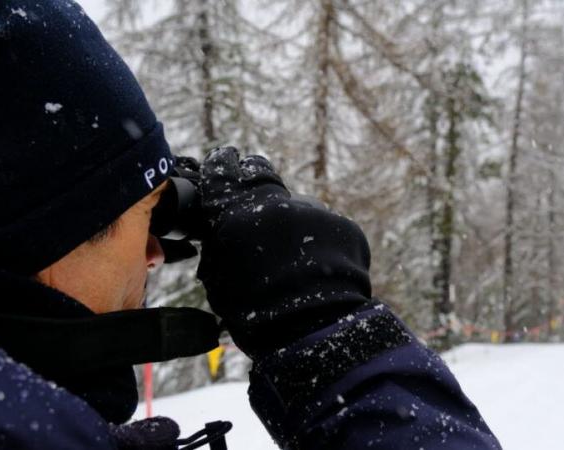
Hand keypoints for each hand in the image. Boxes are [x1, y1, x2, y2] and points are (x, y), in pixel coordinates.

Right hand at [196, 147, 372, 355]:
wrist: (312, 333)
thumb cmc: (255, 314)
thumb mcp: (219, 277)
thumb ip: (221, 242)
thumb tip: (224, 226)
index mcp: (237, 214)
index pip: (223, 170)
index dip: (222, 164)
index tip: (225, 159)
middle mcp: (276, 203)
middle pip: (262, 177)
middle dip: (256, 183)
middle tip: (256, 205)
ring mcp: (315, 212)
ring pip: (298, 208)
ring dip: (294, 224)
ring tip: (296, 262)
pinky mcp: (344, 226)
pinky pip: (326, 229)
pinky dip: (321, 243)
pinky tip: (319, 270)